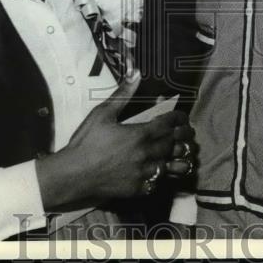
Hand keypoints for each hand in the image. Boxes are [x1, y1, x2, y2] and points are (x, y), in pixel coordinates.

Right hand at [37, 72, 196, 206]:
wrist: (74, 175)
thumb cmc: (86, 142)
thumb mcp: (102, 113)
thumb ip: (122, 94)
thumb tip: (135, 73)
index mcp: (141, 134)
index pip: (170, 124)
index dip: (180, 119)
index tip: (183, 117)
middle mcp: (147, 154)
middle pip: (175, 144)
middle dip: (185, 136)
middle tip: (189, 132)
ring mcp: (144, 174)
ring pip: (173, 166)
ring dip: (182, 158)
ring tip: (185, 153)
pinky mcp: (139, 189)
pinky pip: (160, 183)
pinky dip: (165, 175)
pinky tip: (165, 171)